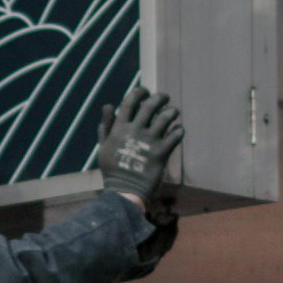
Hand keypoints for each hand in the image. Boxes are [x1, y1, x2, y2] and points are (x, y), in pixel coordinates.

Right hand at [92, 83, 185, 211]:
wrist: (124, 191)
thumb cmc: (113, 169)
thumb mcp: (103, 147)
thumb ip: (106, 126)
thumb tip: (108, 105)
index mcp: (120, 129)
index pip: (130, 101)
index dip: (139, 92)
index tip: (145, 91)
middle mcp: (135, 132)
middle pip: (150, 105)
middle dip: (160, 97)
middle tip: (165, 97)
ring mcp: (149, 142)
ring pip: (166, 117)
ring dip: (172, 111)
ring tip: (174, 112)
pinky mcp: (161, 153)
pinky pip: (175, 136)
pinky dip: (179, 130)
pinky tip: (178, 130)